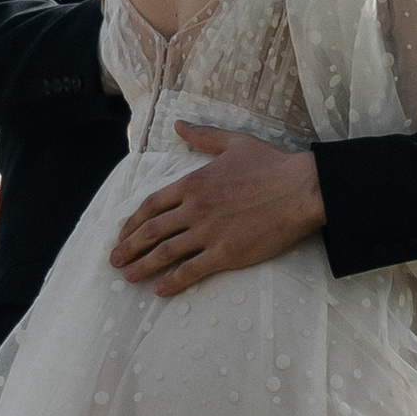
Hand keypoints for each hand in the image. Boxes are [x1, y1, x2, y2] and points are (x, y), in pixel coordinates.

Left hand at [111, 130, 324, 295]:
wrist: (302, 189)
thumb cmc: (272, 164)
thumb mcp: (234, 143)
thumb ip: (203, 137)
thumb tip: (179, 124)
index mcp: (193, 183)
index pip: (152, 205)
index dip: (133, 221)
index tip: (123, 233)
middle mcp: (195, 209)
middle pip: (151, 231)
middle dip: (129, 247)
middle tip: (115, 260)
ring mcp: (208, 233)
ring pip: (165, 253)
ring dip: (142, 266)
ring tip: (128, 277)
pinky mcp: (226, 254)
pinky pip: (191, 271)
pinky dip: (172, 282)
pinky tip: (159, 290)